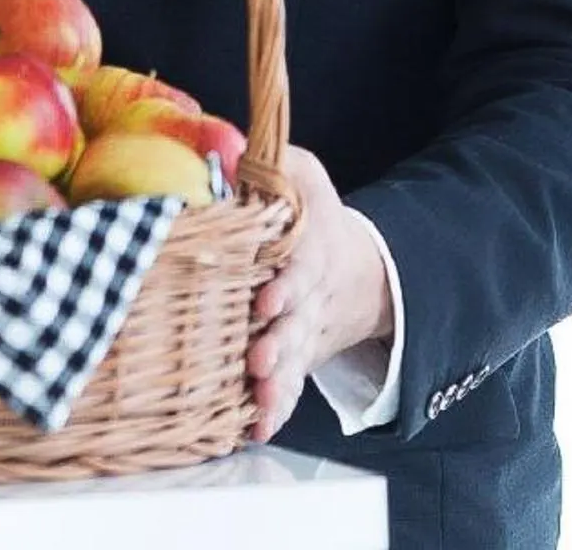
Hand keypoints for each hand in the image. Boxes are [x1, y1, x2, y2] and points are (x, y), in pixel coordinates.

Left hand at [247, 144, 391, 441]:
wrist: (350, 271)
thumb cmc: (305, 214)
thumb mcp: (300, 176)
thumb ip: (272, 161)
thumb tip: (220, 143)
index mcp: (305, 251)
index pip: (297, 267)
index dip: (285, 281)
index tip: (268, 297)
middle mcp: (303, 299)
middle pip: (294, 323)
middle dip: (278, 341)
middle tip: (258, 358)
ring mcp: (298, 333)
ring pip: (290, 361)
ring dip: (276, 382)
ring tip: (257, 400)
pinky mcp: (291, 360)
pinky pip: (286, 389)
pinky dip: (275, 410)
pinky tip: (256, 429)